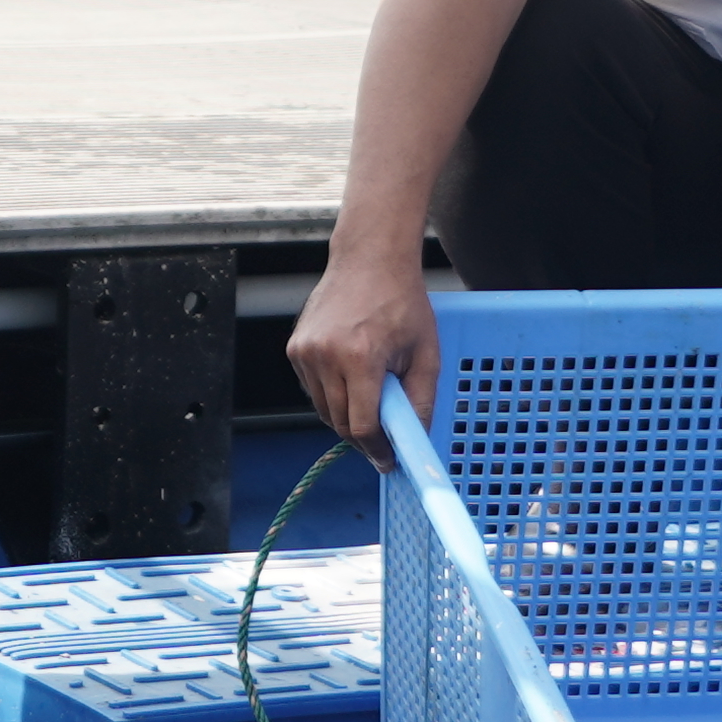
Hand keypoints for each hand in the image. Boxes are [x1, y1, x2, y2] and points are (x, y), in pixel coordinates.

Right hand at [286, 258, 439, 457]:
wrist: (369, 260)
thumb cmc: (403, 303)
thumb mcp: (426, 354)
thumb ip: (421, 402)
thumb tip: (414, 442)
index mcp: (360, 358)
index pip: (361, 426)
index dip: (377, 450)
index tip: (388, 461)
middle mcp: (325, 356)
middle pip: (339, 423)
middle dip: (363, 438)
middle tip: (384, 439)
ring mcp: (304, 351)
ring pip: (323, 409)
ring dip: (346, 416)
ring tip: (370, 401)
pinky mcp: (294, 348)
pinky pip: (312, 389)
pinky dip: (331, 394)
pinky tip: (352, 376)